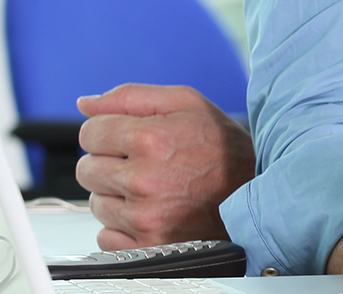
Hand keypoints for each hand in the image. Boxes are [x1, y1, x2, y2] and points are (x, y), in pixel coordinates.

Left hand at [75, 83, 255, 249]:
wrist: (257, 195)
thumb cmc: (223, 149)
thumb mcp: (188, 104)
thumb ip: (131, 97)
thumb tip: (85, 104)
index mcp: (151, 138)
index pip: (89, 133)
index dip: (108, 133)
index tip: (129, 139)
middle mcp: (144, 180)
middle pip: (87, 169)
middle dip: (110, 164)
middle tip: (143, 165)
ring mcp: (145, 217)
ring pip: (96, 203)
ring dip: (118, 196)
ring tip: (154, 189)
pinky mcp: (148, 245)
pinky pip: (106, 236)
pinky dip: (123, 227)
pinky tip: (152, 213)